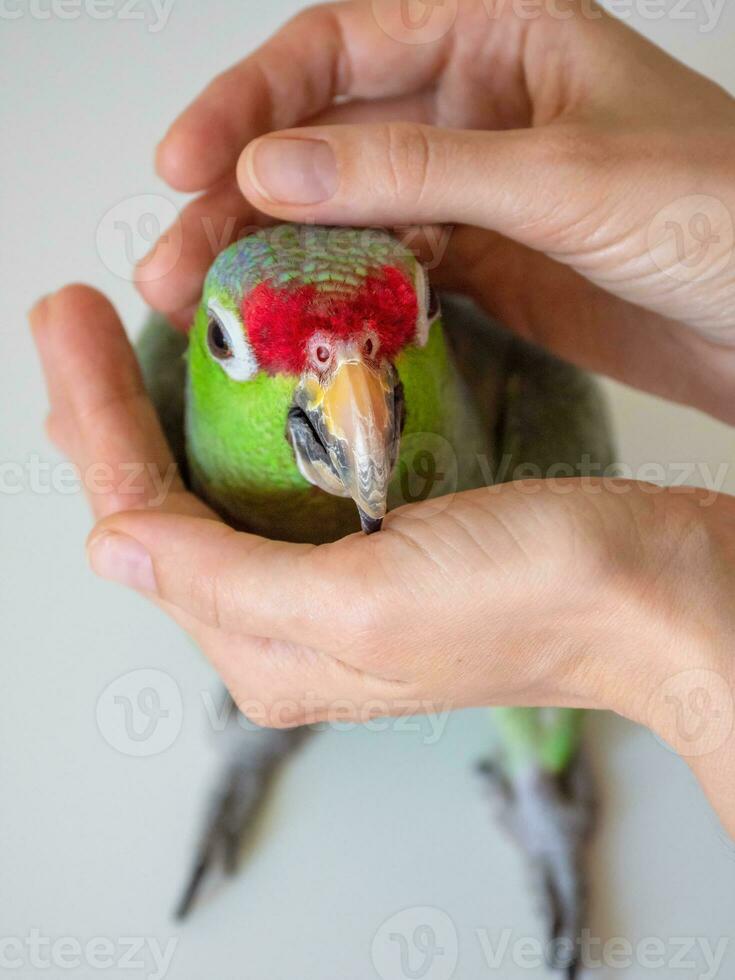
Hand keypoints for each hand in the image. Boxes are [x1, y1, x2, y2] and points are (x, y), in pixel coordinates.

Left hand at [31, 285, 734, 834]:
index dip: (95, 419)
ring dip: (168, 405)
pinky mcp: (374, 544)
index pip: (142, 523)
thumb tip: (110, 548)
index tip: (69, 317)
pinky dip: (241, 416)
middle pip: (164, 505)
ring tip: (129, 330)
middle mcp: (286, 628)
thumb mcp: (364, 604)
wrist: (653, 593)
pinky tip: (233, 368)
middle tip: (77, 314)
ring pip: (213, 485)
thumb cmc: (534, 600)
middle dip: (111, 409)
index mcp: (269, 653)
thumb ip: (227, 583)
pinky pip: (276, 476)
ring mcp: (330, 584)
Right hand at [140, 0, 734, 421]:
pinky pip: (389, 274)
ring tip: (211, 307)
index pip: (337, 51)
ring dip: (277, 259)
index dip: (249, 103)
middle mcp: (473, 108)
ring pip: (347, 215)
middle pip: (325, 140)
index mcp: (495, 35)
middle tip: (178, 263)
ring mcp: (474, 194)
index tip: (187, 163)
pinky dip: (339, 300)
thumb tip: (274, 167)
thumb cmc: (722, 211)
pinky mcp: (484, 268)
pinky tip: (294, 328)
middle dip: (242, 198)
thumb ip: (414, 169)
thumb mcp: (559, 174)